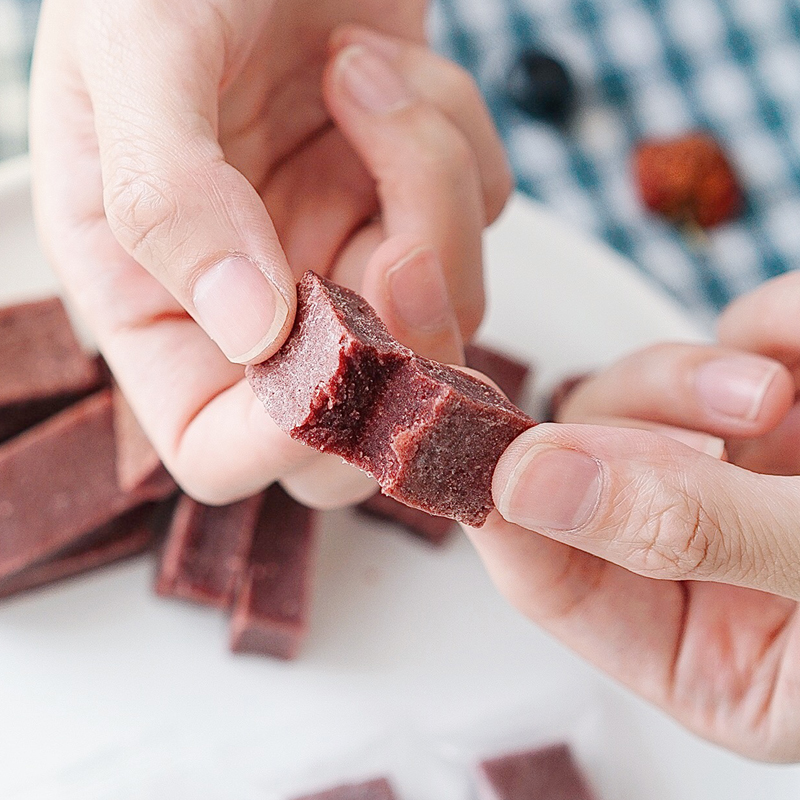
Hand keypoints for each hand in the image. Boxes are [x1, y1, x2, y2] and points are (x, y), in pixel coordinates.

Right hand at [30, 1, 510, 506]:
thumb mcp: (136, 57)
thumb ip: (169, 200)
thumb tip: (253, 333)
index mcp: (158, 302)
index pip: (219, 449)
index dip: (286, 442)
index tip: (341, 363)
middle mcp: (259, 302)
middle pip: (361, 418)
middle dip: (405, 340)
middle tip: (397, 241)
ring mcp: (343, 257)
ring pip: (442, 315)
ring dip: (429, 193)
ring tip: (358, 76)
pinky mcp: (411, 207)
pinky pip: (479, 224)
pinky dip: (456, 143)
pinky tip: (387, 70)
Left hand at [466, 274, 799, 760]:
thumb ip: (685, 534)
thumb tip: (531, 485)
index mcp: (698, 651)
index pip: (545, 572)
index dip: (496, 498)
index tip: (462, 426)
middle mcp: (704, 560)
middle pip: (582, 466)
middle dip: (622, 420)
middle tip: (717, 404)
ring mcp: (748, 474)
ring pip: (644, 396)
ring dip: (693, 375)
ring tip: (779, 388)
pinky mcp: (797, 405)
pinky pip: (733, 339)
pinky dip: (771, 330)